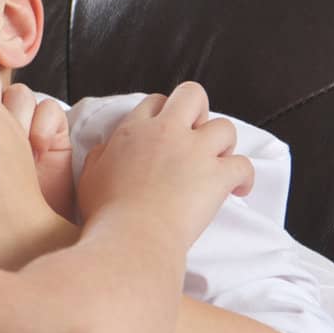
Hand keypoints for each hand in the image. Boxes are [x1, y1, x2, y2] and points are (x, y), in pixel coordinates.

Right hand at [77, 83, 253, 248]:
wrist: (132, 238)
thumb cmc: (107, 214)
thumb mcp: (89, 177)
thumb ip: (99, 155)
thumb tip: (107, 148)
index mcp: (134, 131)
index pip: (155, 101)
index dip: (164, 112)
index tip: (166, 130)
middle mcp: (167, 132)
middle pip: (192, 95)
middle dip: (199, 110)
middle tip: (196, 134)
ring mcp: (195, 152)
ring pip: (225, 127)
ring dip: (224, 144)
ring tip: (216, 163)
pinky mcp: (218, 176)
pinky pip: (244, 165)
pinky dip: (244, 178)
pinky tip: (237, 189)